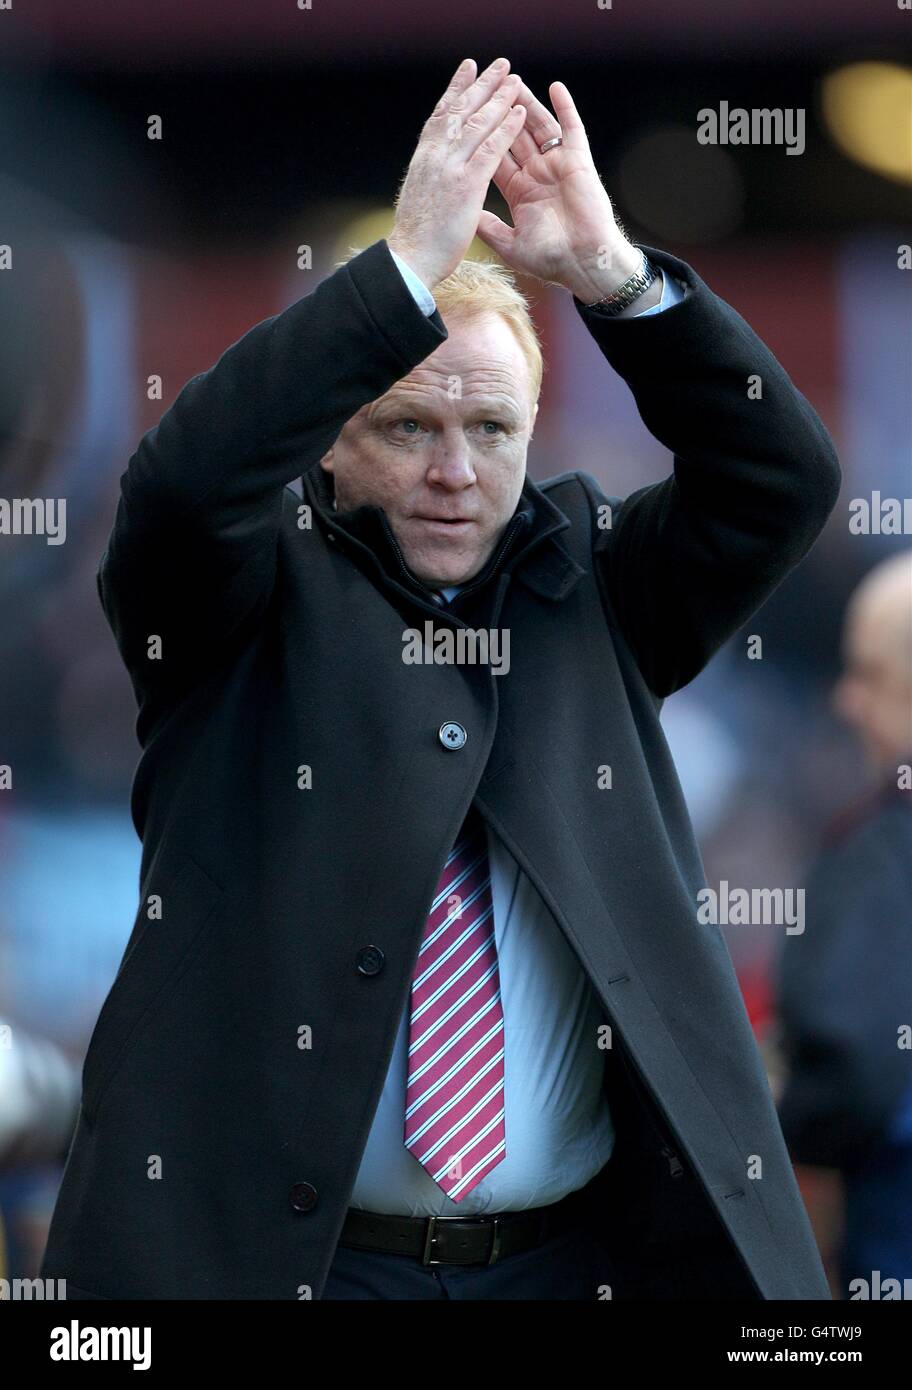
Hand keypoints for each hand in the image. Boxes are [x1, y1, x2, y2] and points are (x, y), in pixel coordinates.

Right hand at [387, 57, 527, 291]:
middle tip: (499, 65)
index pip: (441, 116)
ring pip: (477, 124)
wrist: (409, 260)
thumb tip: (434, 178)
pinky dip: (505, 129)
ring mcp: (450, 168)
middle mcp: (434, 157)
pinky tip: (518, 113)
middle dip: (481, 85)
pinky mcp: (466, 185)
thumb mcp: (420, 202)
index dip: (456, 91)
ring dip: (498, 99)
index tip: (468, 71)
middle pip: (460, 111)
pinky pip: (490, 150)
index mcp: (423, 160)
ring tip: (515, 80)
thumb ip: (430, 183)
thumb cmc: (415, 241)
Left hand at [475, 79, 641, 302]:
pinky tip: (555, 87)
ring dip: (526, 103)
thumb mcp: (511, 245)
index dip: (481, 136)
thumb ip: (489, 228)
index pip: (495, 156)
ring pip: (538, 126)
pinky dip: (565, 108)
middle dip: (501, 112)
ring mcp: (557, 165)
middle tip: (486, 86)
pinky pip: (572, 129)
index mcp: (519, 191)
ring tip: (512, 81)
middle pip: (513, 134)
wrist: (585, 264)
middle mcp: (536, 174)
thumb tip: (464, 215)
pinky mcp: (578, 161)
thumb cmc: (551, 260)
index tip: (466, 116)